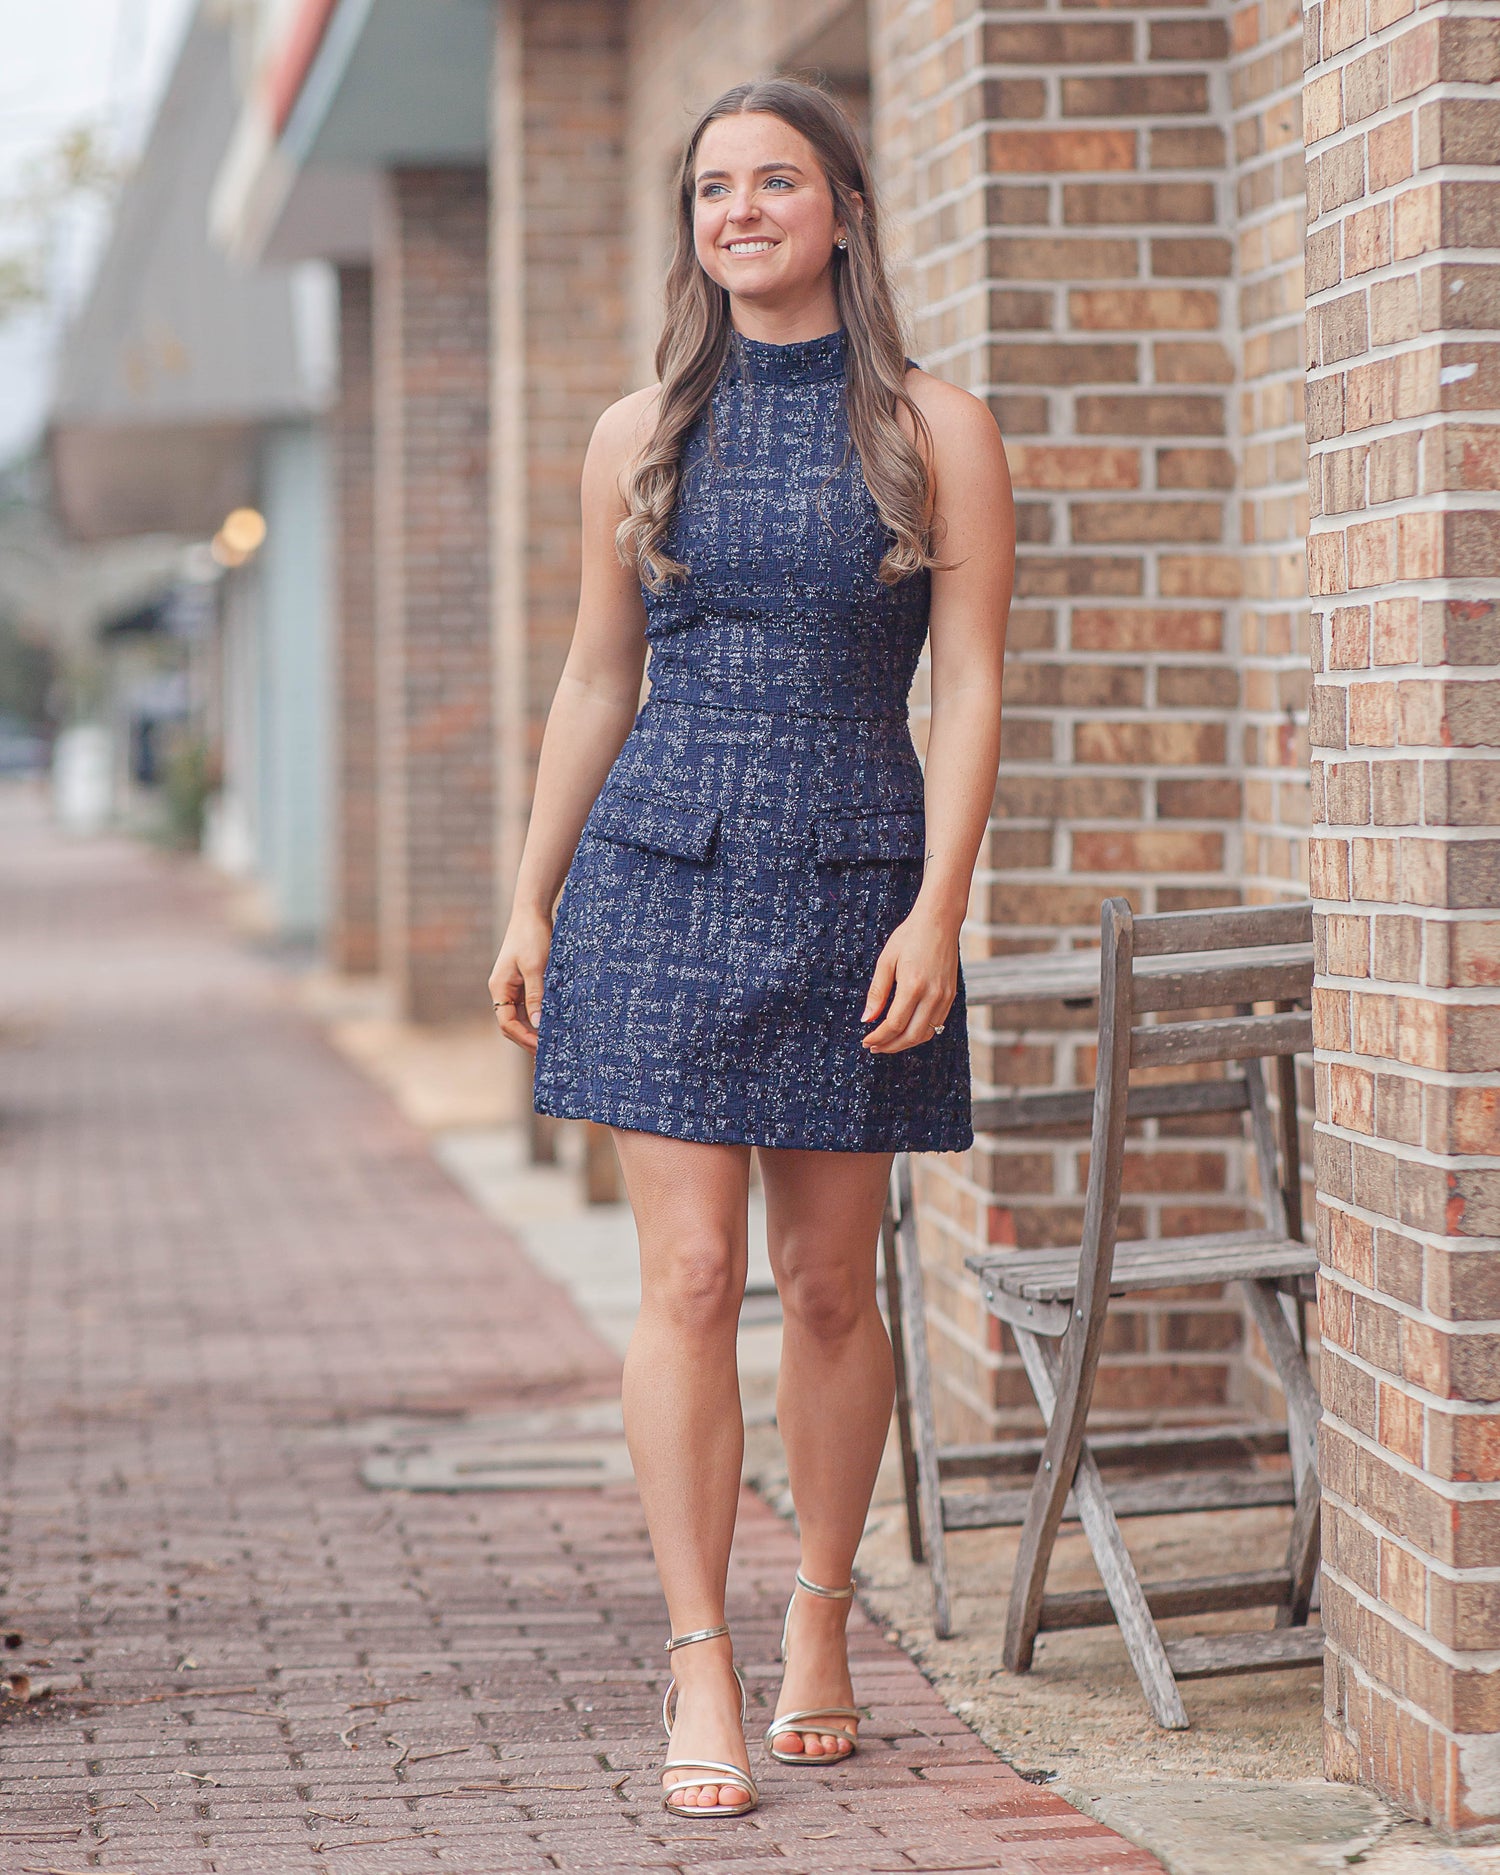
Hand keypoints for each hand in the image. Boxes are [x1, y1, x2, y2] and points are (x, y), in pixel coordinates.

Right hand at [488, 907, 552, 1053]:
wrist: (532, 912)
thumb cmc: (532, 937)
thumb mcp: (536, 967)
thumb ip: (536, 996)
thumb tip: (538, 1024)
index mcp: (500, 988)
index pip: (507, 1023)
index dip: (524, 1038)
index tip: (543, 1047)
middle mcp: (503, 990)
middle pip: (512, 1023)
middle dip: (528, 1038)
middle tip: (549, 1052)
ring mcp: (513, 986)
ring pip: (522, 1015)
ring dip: (534, 1028)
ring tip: (553, 1042)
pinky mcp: (524, 981)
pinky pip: (529, 1004)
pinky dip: (539, 1015)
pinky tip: (553, 1022)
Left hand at [859, 905, 958, 1053]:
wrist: (940, 921)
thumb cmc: (910, 936)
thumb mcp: (886, 960)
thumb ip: (877, 992)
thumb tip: (867, 1018)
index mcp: (913, 986)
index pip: (894, 1024)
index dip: (878, 1037)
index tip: (866, 1040)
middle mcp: (933, 995)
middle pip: (911, 1036)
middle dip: (890, 1046)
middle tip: (874, 1046)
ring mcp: (945, 997)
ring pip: (925, 1034)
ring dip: (905, 1043)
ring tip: (887, 1042)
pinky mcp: (951, 996)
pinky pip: (936, 1024)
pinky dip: (920, 1033)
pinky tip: (906, 1030)